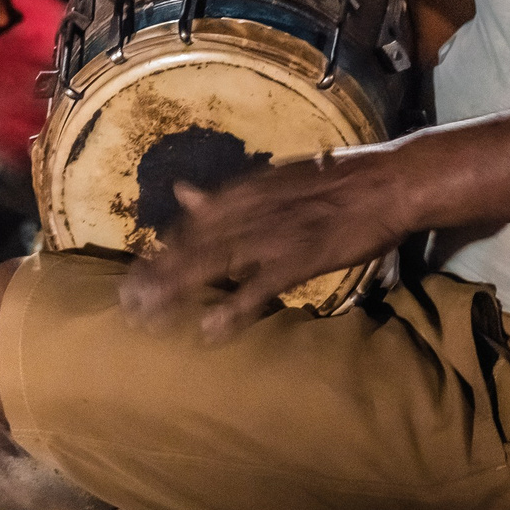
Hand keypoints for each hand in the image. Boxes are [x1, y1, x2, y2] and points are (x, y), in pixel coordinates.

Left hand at [117, 153, 409, 341]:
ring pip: (212, 265)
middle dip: (156, 275)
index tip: (135, 274)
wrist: (383, 183)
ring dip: (178, 292)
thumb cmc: (334, 180)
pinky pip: (258, 288)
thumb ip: (225, 194)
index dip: (161, 250)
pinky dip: (233, 309)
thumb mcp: (272, 178)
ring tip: (148, 318)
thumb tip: (181, 194)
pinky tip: (210, 331)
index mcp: (242, 191)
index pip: (189, 224)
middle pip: (190, 246)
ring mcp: (271, 236)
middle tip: (126, 304)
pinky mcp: (297, 260)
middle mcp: (247, 211)